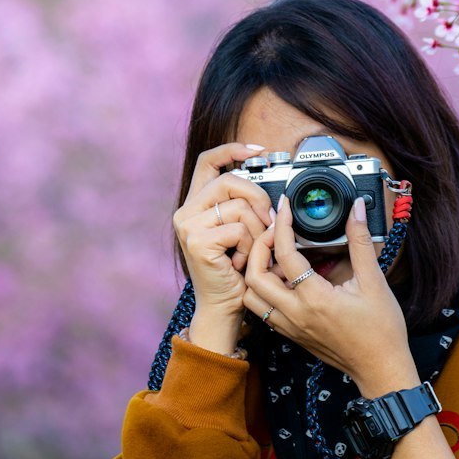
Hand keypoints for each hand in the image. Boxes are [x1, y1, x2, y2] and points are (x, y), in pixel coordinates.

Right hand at [173, 142, 275, 351]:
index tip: (259, 150)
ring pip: (238, 206)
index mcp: (195, 204)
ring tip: (250, 250)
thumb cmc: (235, 271)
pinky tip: (241, 261)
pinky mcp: (197, 242)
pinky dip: (250, 245)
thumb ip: (245, 206)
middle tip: (268, 219)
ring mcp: (188, 227)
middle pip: (229, 180)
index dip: (232, 149)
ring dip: (256, 229)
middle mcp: (186, 212)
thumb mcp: (240, 231)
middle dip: (257, 197)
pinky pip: (238, 228)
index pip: (208, 161)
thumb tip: (272, 191)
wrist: (223, 308)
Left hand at [243, 196, 416, 396]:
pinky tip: (284, 277)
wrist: (381, 370)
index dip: (280, 225)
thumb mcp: (374, 282)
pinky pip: (264, 310)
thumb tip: (355, 211)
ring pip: (252, 296)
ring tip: (275, 255)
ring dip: (256, 271)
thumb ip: (361, 243)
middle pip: (253, 276)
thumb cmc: (382, 332)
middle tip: (272, 231)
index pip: (284, 254)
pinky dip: (264, 290)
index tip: (284, 207)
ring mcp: (290, 327)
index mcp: (315, 299)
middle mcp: (296, 314)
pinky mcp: (292, 334)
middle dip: (257, 247)